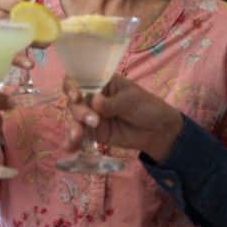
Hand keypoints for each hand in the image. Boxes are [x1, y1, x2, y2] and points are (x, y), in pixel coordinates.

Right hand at [64, 75, 183, 161]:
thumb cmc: (146, 107)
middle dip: (79, 111)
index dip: (71, 85)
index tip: (75, 95)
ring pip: (75, 118)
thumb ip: (112, 103)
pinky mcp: (94, 132)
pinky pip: (80, 135)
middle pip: (74, 100)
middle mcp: (92, 97)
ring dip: (74, 126)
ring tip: (78, 136)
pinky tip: (69, 147)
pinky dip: (72, 141)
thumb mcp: (131, 101)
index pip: (79, 79)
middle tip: (94, 120)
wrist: (157, 131)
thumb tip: (94, 101)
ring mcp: (92, 115)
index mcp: (101, 82)